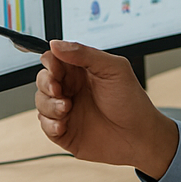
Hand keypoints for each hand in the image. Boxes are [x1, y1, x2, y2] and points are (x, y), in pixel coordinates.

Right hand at [35, 40, 178, 176]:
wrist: (140, 137)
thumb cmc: (132, 102)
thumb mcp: (114, 69)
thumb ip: (85, 54)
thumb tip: (57, 44)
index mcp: (82, 70)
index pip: (55, 59)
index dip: (50, 62)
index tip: (55, 69)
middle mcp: (72, 88)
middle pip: (43, 79)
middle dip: (46, 83)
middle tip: (58, 89)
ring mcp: (67, 110)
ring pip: (40, 101)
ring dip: (49, 105)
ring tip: (67, 109)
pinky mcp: (64, 131)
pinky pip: (44, 125)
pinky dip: (50, 124)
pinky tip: (63, 125)